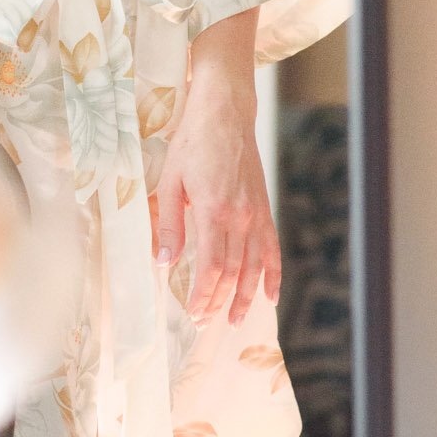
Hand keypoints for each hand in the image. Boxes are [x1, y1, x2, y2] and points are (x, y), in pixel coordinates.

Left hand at [154, 70, 280, 330]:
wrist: (225, 112)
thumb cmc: (192, 142)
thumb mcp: (169, 181)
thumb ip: (168, 224)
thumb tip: (164, 261)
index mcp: (213, 211)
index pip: (211, 267)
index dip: (203, 295)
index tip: (193, 314)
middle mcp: (240, 217)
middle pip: (232, 272)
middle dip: (219, 301)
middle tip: (205, 323)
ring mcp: (256, 213)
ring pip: (254, 266)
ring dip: (246, 297)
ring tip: (235, 320)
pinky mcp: (264, 207)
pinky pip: (271, 248)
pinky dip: (272, 274)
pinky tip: (270, 296)